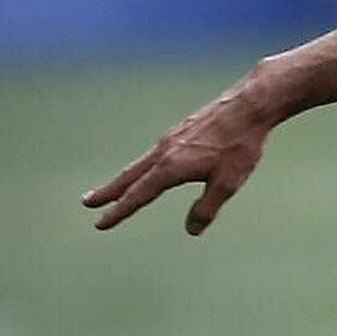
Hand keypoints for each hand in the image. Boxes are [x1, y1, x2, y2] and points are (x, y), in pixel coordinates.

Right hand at [83, 76, 273, 235]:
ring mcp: (170, 139)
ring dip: (122, 179)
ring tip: (110, 190)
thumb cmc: (241, 145)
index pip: (139, 195)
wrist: (249, 105)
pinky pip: (153, 154)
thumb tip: (191, 230)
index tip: (100, 223)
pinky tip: (148, 170)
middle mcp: (164, 151)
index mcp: (171, 166)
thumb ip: (207, 208)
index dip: (119, 211)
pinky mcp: (179, 132)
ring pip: (140, 164)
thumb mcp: (227, 183)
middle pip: (129, 176)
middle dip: (108, 192)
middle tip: (87, 203)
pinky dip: (141, 167)